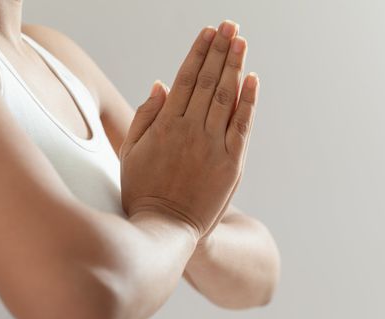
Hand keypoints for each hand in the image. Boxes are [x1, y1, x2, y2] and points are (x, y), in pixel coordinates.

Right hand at [120, 20, 258, 239]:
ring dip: (235, 66)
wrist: (166, 228)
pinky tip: (253, 78)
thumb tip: (162, 83)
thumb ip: (145, 116)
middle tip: (229, 25)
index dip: (198, 52)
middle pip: (208, 81)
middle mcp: (191, 130)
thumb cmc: (143, 189)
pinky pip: (242, 125)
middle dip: (219, 49)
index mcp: (165, 126)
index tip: (208, 31)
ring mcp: (213, 146)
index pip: (185, 79)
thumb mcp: (132, 152)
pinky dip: (248, 100)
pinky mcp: (232, 163)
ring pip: (226, 97)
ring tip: (240, 40)